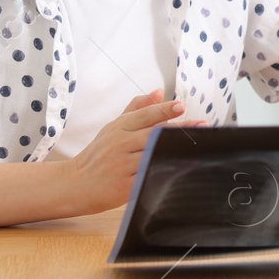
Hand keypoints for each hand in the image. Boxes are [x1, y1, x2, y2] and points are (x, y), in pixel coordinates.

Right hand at [66, 90, 205, 214]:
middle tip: (203, 126)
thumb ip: (136, 109)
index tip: (181, 105)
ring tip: (199, 146)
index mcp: (120, 127)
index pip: (145, 115)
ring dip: (176, 151)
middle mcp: (121, 144)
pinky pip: (149, 176)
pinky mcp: (125, 186)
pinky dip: (164, 172)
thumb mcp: (114, 127)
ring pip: (153, 155)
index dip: (164, 110)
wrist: (76, 183)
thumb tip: (158, 92)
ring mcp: (122, 165)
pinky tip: (182, 169)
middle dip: (180, 130)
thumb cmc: (99, 154)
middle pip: (154, 134)